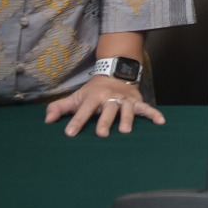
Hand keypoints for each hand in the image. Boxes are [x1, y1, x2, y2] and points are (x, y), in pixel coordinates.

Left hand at [44, 76, 163, 137]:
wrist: (114, 73)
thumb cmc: (92, 91)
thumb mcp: (76, 97)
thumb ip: (60, 107)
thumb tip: (46, 120)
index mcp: (94, 97)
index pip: (83, 109)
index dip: (77, 121)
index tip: (69, 133)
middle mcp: (110, 97)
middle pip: (107, 109)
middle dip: (104, 120)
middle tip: (101, 134)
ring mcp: (125, 99)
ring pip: (126, 109)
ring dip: (126, 119)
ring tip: (125, 132)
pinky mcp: (137, 101)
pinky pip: (146, 108)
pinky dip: (154, 114)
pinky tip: (161, 122)